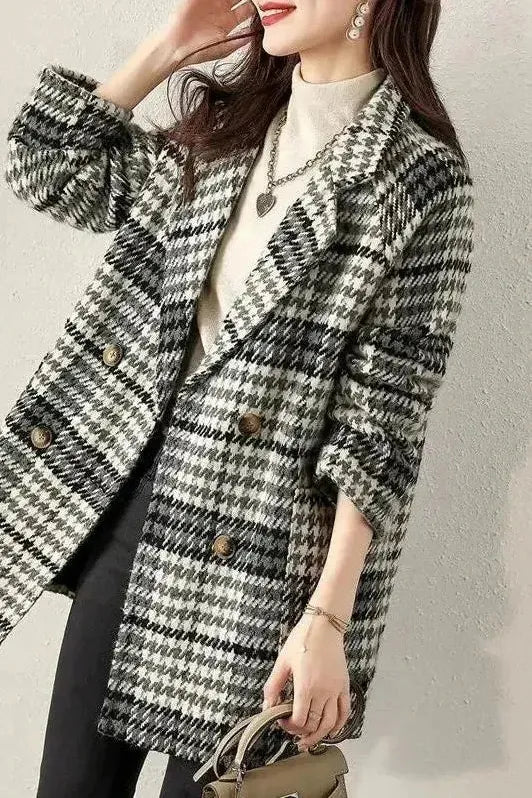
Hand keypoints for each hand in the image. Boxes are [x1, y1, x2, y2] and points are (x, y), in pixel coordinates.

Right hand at [152, 0, 256, 69]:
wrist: (176, 48)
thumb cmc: (196, 52)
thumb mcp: (223, 49)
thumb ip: (240, 41)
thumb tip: (255, 37)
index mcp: (229, 22)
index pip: (248, 9)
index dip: (258, 5)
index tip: (267, 4)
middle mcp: (221, 10)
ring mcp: (211, 1)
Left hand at [261, 614, 350, 749]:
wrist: (324, 625)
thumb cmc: (303, 639)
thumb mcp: (282, 662)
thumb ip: (274, 686)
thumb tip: (267, 705)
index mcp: (306, 686)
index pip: (299, 720)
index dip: (289, 727)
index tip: (282, 722)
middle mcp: (323, 691)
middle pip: (314, 725)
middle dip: (302, 733)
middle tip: (293, 733)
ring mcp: (335, 690)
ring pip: (330, 723)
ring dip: (320, 736)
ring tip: (309, 741)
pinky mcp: (344, 685)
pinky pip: (345, 711)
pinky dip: (339, 725)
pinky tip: (331, 730)